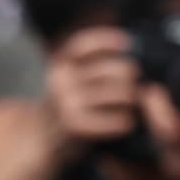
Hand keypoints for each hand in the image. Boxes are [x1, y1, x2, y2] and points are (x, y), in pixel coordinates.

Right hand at [41, 27, 139, 158]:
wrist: (42, 139)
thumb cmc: (70, 106)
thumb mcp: (72, 78)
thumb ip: (91, 64)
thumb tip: (127, 44)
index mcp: (61, 63)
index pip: (84, 45)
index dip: (107, 40)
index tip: (128, 42)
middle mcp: (61, 78)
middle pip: (115, 70)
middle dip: (132, 77)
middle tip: (137, 87)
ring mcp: (66, 101)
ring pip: (120, 93)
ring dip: (134, 100)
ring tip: (134, 106)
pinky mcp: (74, 124)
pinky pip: (116, 120)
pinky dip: (126, 122)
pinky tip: (127, 124)